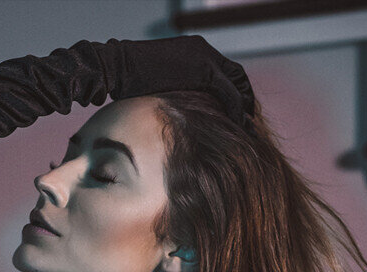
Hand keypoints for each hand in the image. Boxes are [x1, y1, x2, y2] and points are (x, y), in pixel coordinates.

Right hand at [108, 35, 253, 124]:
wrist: (118, 65)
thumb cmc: (128, 79)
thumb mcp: (158, 83)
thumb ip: (174, 91)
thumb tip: (175, 111)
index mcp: (194, 51)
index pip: (223, 71)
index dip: (233, 92)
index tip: (236, 111)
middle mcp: (204, 50)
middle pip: (236, 74)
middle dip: (245, 98)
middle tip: (248, 119)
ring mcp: (205, 57)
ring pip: (236, 81)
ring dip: (243, 105)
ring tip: (247, 126)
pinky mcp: (203, 70)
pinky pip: (228, 91)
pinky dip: (235, 108)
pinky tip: (238, 124)